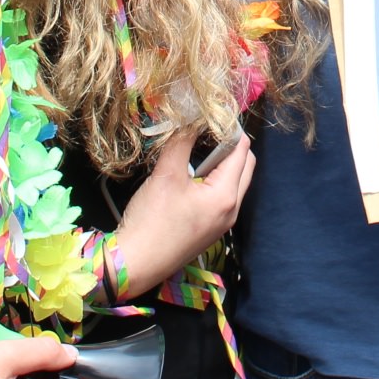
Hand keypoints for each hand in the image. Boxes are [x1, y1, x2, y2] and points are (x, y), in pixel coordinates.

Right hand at [110, 129, 254, 290]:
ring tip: (196, 151)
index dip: (230, 129)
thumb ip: (182, 140)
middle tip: (206, 130)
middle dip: (230, 146)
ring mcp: (222, 223)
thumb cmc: (151, 220)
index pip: (242, 151)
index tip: (213, 114)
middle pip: (244, 167)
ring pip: (233, 183)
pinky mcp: (210, 231)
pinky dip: (213, 181)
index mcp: (226, 196)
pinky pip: (221, 198)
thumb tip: (192, 115)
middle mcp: (231, 210)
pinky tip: (191, 176)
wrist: (135, 265)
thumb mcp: (166, 174)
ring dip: (221, 164)